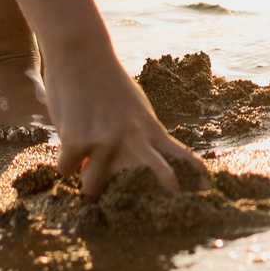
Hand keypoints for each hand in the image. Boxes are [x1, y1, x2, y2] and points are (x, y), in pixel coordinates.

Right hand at [44, 45, 201, 197]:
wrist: (82, 54)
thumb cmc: (105, 81)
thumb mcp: (133, 108)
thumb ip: (136, 135)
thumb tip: (124, 167)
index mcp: (150, 129)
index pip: (181, 155)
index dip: (195, 175)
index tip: (207, 191)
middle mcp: (134, 138)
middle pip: (159, 177)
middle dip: (154, 198)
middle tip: (148, 216)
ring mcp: (106, 141)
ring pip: (94, 187)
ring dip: (85, 184)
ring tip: (81, 169)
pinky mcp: (77, 139)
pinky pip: (65, 169)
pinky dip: (62, 163)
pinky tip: (63, 146)